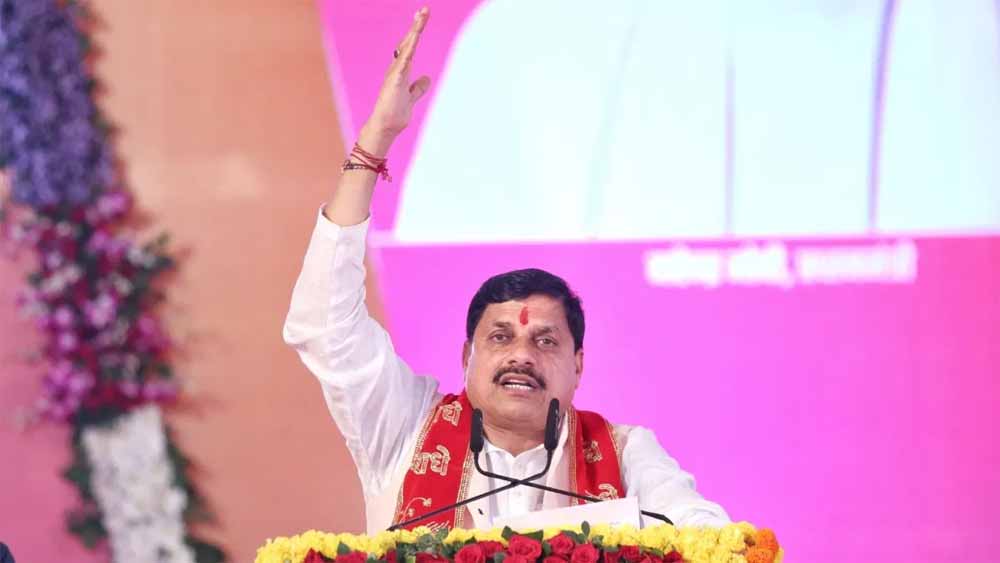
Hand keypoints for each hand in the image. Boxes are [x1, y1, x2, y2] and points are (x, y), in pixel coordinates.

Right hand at [359, 7, 431, 155]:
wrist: (385, 127)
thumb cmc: (396, 113)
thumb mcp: (412, 97)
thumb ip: (419, 87)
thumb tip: (427, 78)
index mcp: (402, 70)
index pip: (411, 46)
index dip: (416, 32)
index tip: (423, 16)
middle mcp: (397, 68)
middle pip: (409, 43)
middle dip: (417, 26)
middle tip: (425, 10)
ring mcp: (395, 75)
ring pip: (407, 50)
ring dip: (414, 34)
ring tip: (421, 18)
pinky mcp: (395, 84)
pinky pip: (403, 67)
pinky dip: (407, 55)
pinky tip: (412, 45)